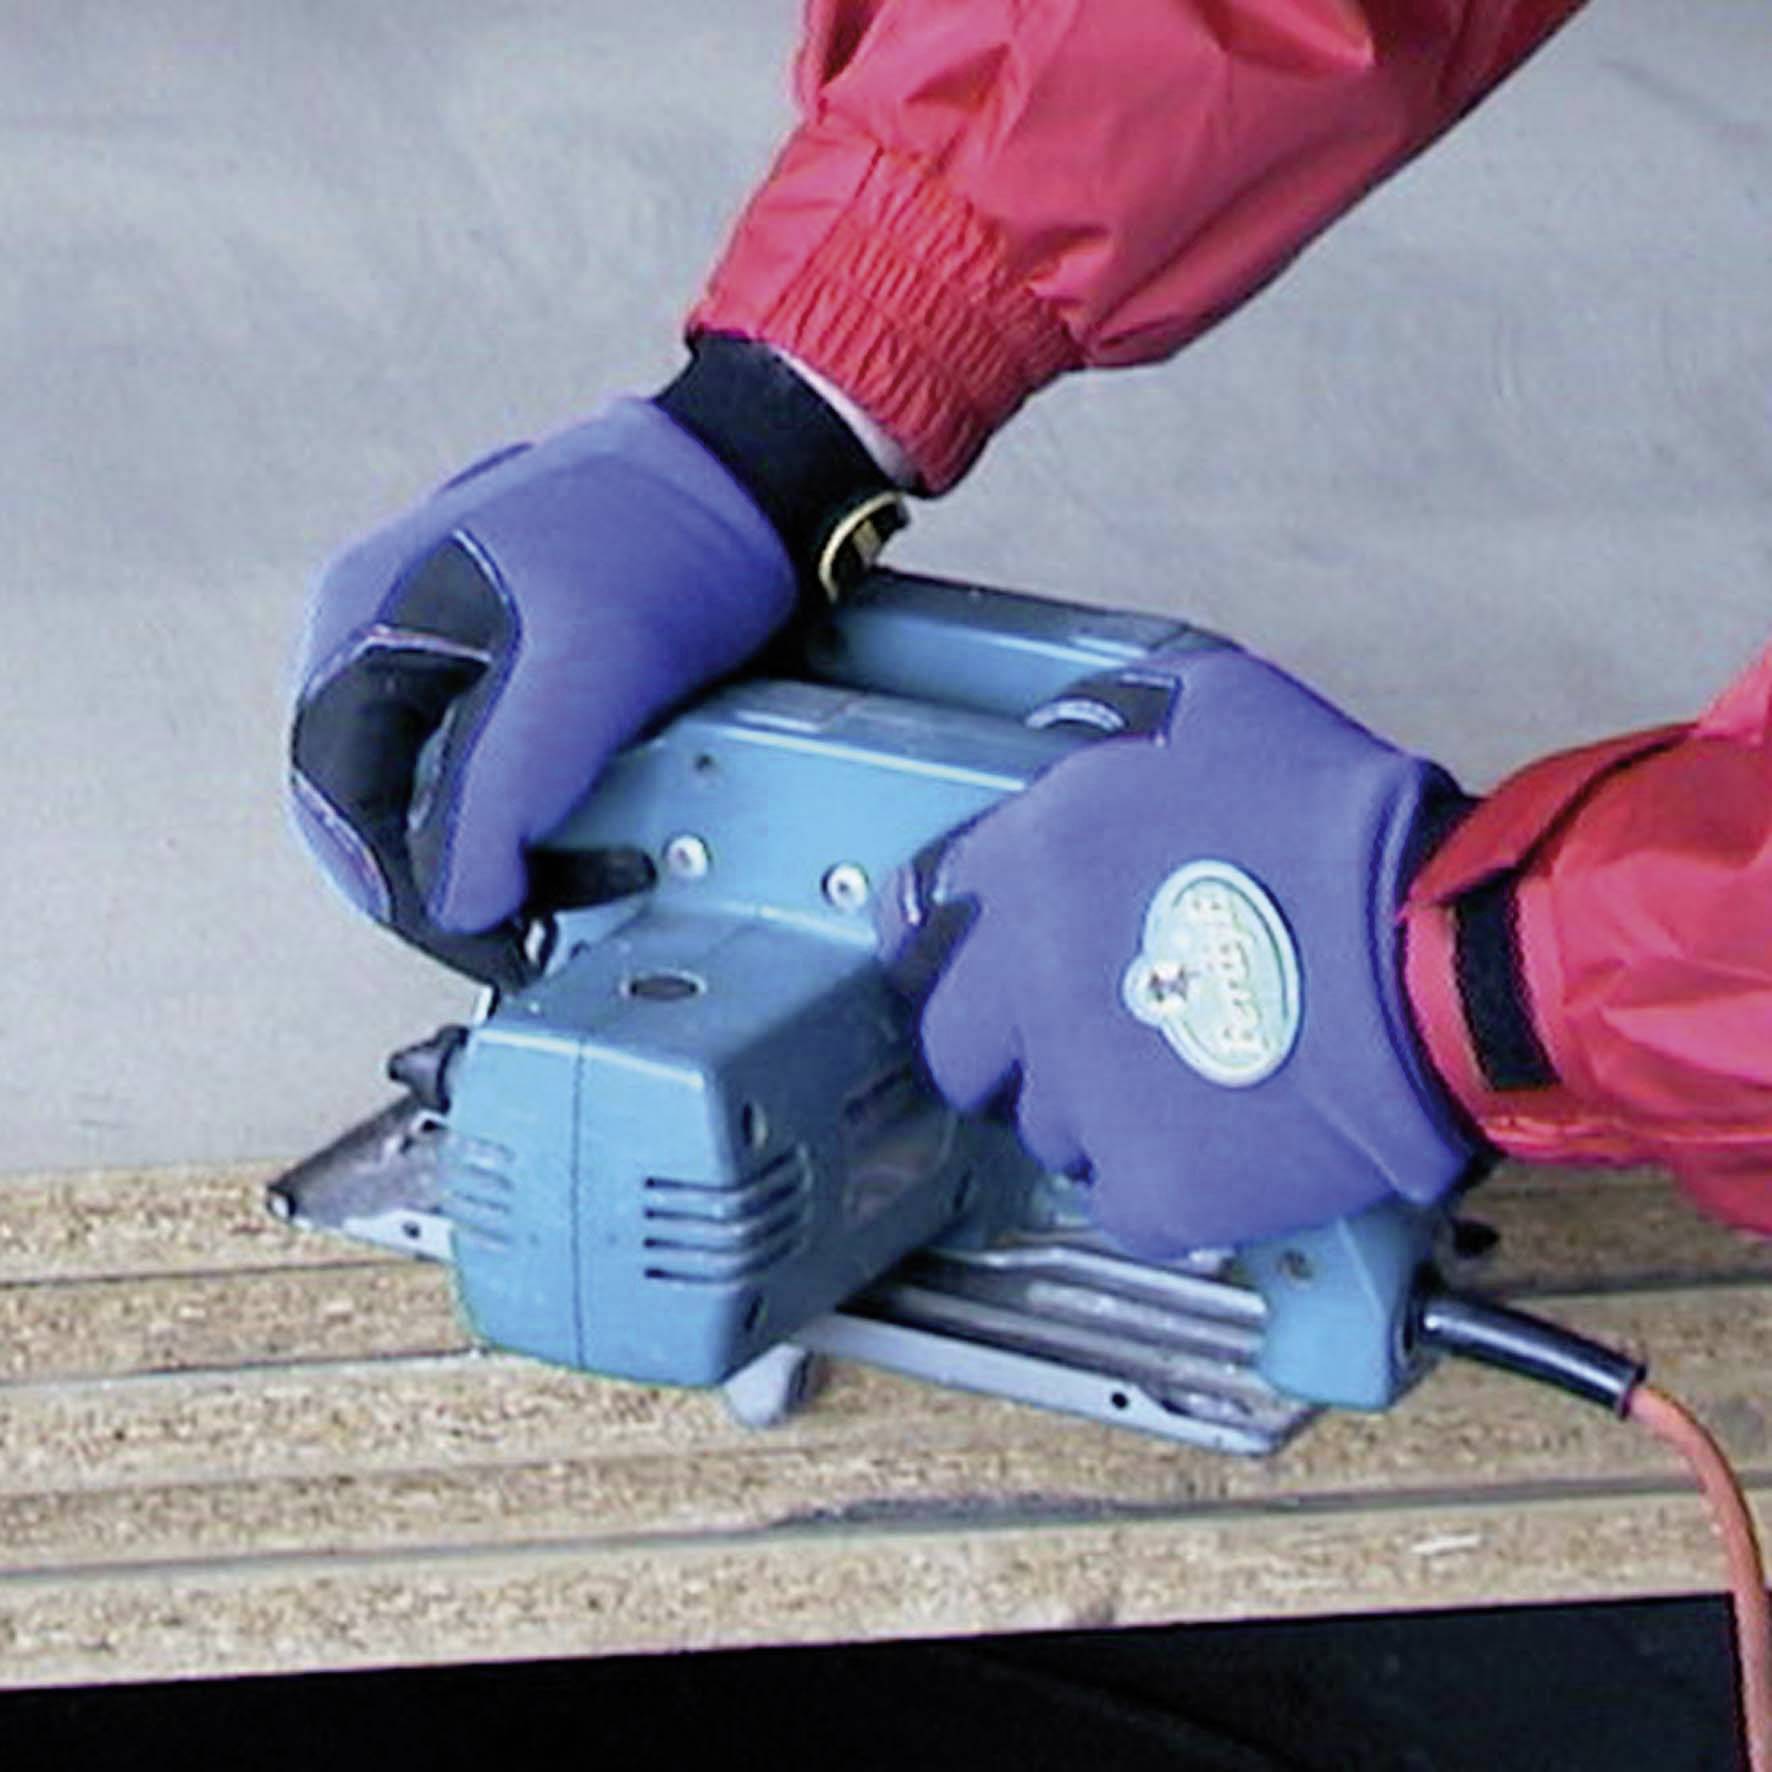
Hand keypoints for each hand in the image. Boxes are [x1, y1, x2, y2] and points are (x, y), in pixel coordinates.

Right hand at [290, 399, 793, 985]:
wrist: (753, 474)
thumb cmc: (668, 536)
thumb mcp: (581, 671)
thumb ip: (502, 791)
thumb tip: (458, 904)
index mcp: (368, 620)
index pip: (339, 801)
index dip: (404, 893)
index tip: (487, 943)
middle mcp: (387, 632)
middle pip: (375, 803)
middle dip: (444, 884)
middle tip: (527, 935)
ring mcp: (445, 642)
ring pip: (430, 790)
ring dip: (485, 857)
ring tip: (563, 889)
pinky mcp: (508, 660)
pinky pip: (484, 764)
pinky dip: (521, 819)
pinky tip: (576, 839)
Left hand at [877, 647, 1481, 1254]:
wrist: (1444, 954)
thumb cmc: (1341, 825)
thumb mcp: (1216, 704)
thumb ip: (1116, 721)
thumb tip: (1076, 734)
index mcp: (1031, 865)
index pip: (920, 925)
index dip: (960, 946)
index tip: (983, 962)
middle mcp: (1030, 983)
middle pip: (958, 1046)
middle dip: (1006, 1042)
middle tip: (1083, 1028)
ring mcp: (1084, 1093)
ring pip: (1044, 1124)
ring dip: (1093, 1105)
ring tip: (1182, 1075)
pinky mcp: (1152, 1183)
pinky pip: (1122, 1195)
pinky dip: (1162, 1176)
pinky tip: (1218, 1133)